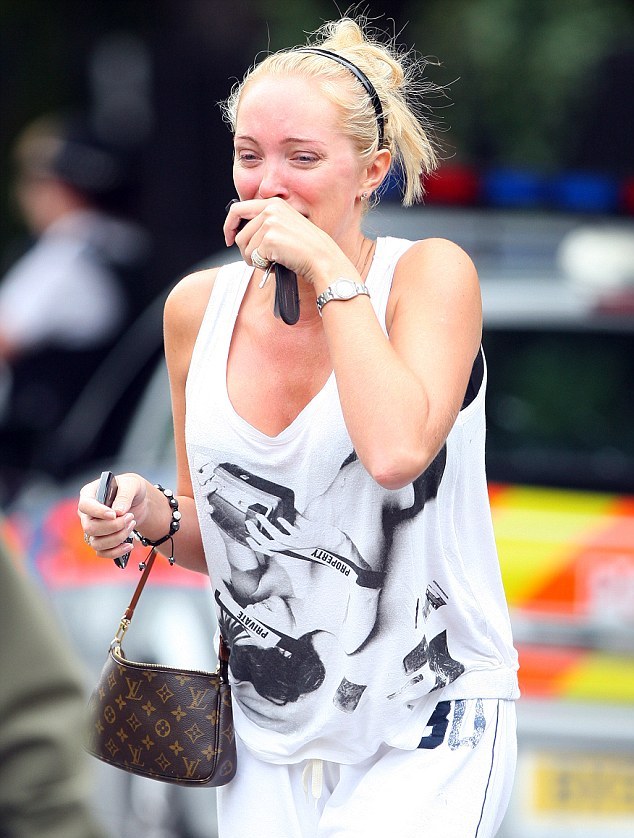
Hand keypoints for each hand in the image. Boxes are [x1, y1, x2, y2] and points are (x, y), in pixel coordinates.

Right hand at [77, 472, 145, 560]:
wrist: (138, 501)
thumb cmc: (130, 489)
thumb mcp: (131, 484)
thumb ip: (124, 495)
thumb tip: (118, 511)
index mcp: (89, 495)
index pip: (85, 506)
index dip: (98, 512)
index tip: (114, 514)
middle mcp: (87, 514)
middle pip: (90, 528)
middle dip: (113, 526)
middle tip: (130, 517)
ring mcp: (92, 529)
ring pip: (96, 543)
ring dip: (118, 537)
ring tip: (132, 524)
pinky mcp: (101, 541)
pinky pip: (102, 553)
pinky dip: (116, 552)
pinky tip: (129, 544)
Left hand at [223, 198, 344, 284]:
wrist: (322, 258)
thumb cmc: (306, 248)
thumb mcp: (285, 226)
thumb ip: (265, 223)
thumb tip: (240, 233)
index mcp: (273, 203)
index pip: (237, 209)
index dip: (229, 226)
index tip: (228, 237)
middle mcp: (270, 209)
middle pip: (239, 234)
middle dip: (244, 251)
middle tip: (255, 260)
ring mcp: (270, 223)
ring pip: (245, 247)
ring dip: (254, 260)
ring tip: (271, 261)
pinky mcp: (270, 238)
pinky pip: (254, 256)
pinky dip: (262, 264)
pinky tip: (276, 262)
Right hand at [245, 511, 349, 558]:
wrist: (328, 537)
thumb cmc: (312, 532)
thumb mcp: (298, 529)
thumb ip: (289, 520)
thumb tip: (281, 508)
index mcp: (286, 545)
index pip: (265, 548)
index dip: (255, 544)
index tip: (246, 536)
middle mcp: (289, 545)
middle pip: (266, 543)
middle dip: (255, 533)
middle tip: (249, 523)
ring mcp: (295, 541)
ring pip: (276, 536)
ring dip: (267, 526)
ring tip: (260, 516)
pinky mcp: (303, 535)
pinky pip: (291, 530)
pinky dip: (285, 524)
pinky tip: (280, 518)